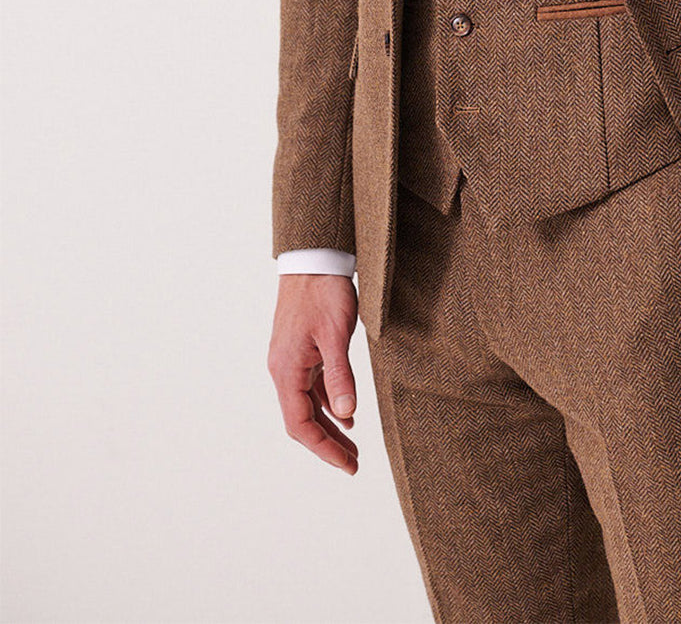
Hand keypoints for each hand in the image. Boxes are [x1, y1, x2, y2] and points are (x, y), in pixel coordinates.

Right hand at [267, 274, 359, 473]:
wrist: (314, 258)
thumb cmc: (324, 292)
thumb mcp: (336, 334)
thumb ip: (341, 375)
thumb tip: (348, 415)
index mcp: (287, 370)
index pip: (300, 424)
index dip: (323, 449)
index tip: (348, 465)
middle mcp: (283, 369)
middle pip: (302, 419)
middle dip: (327, 444)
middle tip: (354, 464)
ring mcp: (291, 360)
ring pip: (307, 404)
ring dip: (329, 426)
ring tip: (353, 446)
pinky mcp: (301, 350)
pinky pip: (312, 387)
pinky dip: (329, 403)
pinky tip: (347, 412)